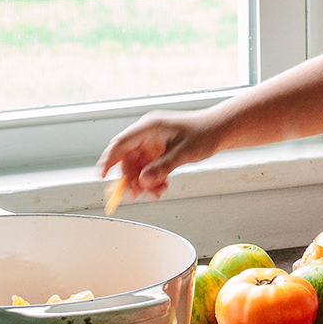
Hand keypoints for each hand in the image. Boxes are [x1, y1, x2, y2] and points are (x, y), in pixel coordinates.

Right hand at [98, 110, 222, 199]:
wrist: (221, 129)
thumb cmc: (204, 133)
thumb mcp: (183, 153)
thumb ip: (162, 167)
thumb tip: (143, 181)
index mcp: (149, 127)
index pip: (121, 144)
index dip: (109, 160)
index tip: (101, 176)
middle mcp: (148, 134)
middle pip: (128, 158)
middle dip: (131, 178)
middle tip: (135, 196)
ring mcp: (153, 142)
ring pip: (139, 166)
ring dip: (144, 182)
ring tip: (154, 195)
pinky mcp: (160, 151)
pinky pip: (150, 167)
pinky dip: (154, 179)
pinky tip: (162, 189)